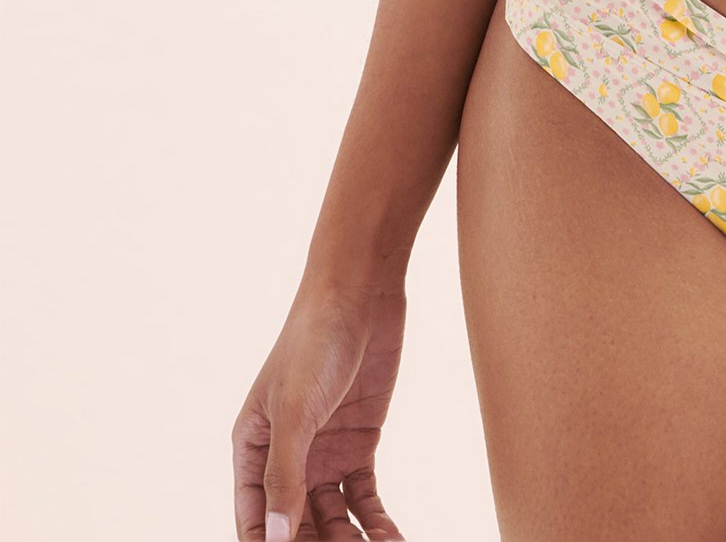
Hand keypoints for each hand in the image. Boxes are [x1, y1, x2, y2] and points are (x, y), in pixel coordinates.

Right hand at [231, 276, 407, 539]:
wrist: (360, 290)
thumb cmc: (314, 339)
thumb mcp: (296, 409)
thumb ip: (285, 475)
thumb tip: (276, 537)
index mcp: (252, 450)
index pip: (254, 521)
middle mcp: (285, 458)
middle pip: (295, 526)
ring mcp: (323, 452)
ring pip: (332, 518)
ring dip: (350, 541)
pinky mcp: (359, 442)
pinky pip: (363, 497)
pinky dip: (376, 521)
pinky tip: (392, 538)